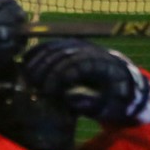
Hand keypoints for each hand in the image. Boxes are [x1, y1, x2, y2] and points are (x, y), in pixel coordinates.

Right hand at [23, 39, 149, 123]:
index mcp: (100, 66)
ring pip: (57, 47)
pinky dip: (39, 50)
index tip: (47, 91)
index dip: (58, 77)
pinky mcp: (74, 46)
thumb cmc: (112, 98)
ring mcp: (81, 47)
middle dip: (45, 69)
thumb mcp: (106, 106)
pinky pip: (55, 44)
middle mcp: (91, 52)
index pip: (75, 65)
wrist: (122, 82)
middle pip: (63, 54)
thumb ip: (90, 103)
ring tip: (26, 74)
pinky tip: (26, 58)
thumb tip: (69, 98)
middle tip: (31, 84)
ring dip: (39, 59)